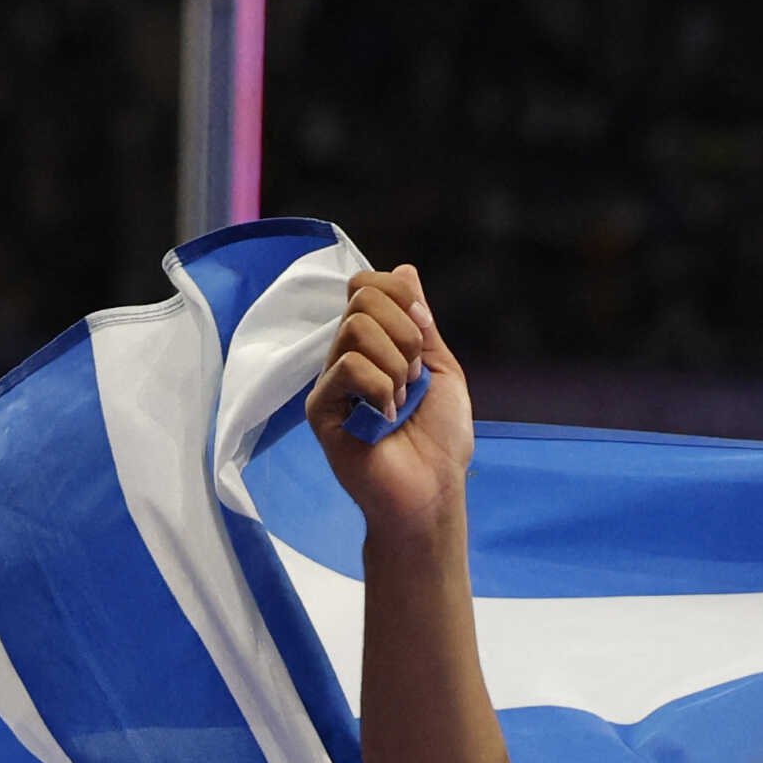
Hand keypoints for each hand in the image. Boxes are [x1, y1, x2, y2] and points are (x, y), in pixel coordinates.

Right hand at [303, 264, 473, 547]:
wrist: (433, 492)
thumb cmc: (441, 441)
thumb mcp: (442, 370)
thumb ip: (422, 323)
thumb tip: (405, 270)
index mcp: (375, 344)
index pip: (367, 285)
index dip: (401, 297)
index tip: (424, 339)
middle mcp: (347, 356)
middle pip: (362, 298)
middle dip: (406, 334)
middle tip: (416, 378)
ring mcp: (331, 381)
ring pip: (355, 328)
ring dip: (396, 365)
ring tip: (401, 402)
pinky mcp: (320, 408)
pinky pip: (347, 366)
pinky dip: (380, 387)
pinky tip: (386, 418)